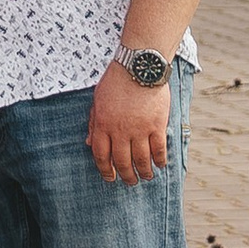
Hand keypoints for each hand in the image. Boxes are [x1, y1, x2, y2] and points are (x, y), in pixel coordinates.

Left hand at [87, 61, 172, 184]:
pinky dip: (160, 160)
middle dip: (126, 176)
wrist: (139, 66)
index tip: (110, 178)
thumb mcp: (98, 99)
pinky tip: (160, 164)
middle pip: (122, 162)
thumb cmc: (116, 81)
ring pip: (142, 160)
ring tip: (146, 176)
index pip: (101, 155)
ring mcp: (139, 129)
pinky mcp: (156, 125)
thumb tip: (88, 142)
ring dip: (144, 172)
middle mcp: (120, 130)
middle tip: (130, 181)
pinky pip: (159, 150)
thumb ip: (93, 122)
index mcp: (103, 124)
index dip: (105, 170)